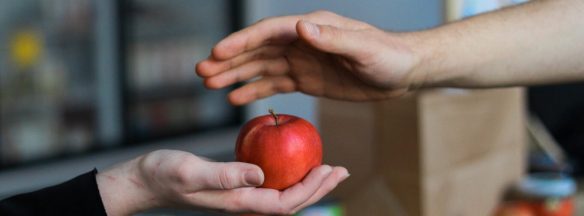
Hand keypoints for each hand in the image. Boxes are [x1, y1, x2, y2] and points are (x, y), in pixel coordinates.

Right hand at [96, 150, 348, 214]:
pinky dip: (290, 174)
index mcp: (239, 202)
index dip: (311, 189)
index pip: (285, 203)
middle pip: (291, 202)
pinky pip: (271, 183)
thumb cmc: (165, 175)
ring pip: (284, 193)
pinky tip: (296, 160)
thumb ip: (225, 175)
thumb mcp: (191, 171)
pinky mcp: (237, 186)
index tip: (330, 169)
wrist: (147, 181)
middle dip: (319, 188)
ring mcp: (241, 196)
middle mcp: (245, 202)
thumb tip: (261, 175)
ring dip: (308, 182)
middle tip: (342, 170)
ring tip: (328, 168)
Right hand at [196, 10, 423, 104]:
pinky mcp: (306, 80)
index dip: (242, 42)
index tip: (218, 52)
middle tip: (201, 71)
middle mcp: (301, 41)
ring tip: (210, 84)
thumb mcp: (362, 48)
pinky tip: (236, 97)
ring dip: (235, 75)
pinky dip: (255, 90)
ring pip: (261, 68)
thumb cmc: (388, 56)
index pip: (269, 32)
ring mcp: (301, 61)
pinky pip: (275, 85)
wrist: (402, 73)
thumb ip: (331, 38)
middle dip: (229, 60)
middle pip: (258, 50)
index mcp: (311, 28)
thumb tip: (299, 27)